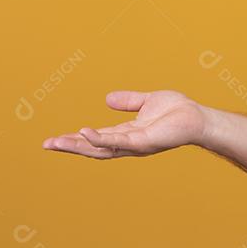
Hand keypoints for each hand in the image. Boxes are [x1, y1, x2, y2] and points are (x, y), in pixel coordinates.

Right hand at [42, 90, 207, 158]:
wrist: (198, 117)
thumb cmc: (177, 111)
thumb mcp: (147, 101)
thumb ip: (128, 101)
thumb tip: (106, 99)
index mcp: (127, 133)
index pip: (97, 139)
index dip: (77, 139)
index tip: (55, 139)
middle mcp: (128, 143)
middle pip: (93, 148)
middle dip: (70, 146)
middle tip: (47, 145)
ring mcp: (135, 144)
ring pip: (101, 148)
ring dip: (78, 146)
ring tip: (57, 142)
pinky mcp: (144, 141)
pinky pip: (118, 141)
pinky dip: (100, 139)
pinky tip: (85, 132)